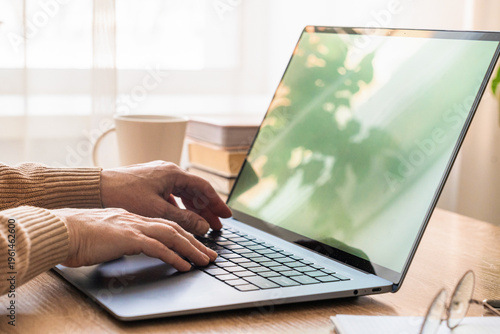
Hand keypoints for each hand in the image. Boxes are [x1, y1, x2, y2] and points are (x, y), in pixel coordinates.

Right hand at [52, 207, 217, 270]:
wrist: (62, 230)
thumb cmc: (79, 236)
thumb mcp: (107, 237)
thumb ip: (122, 239)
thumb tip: (129, 247)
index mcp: (133, 218)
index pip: (165, 225)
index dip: (184, 235)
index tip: (196, 246)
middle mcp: (138, 219)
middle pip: (175, 229)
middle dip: (195, 242)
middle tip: (210, 255)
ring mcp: (134, 226)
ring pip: (172, 236)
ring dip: (191, 249)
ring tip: (205, 261)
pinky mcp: (128, 237)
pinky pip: (158, 247)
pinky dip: (174, 256)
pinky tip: (184, 265)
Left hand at [100, 161, 231, 234]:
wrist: (96, 188)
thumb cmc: (124, 195)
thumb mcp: (158, 210)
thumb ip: (184, 219)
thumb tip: (204, 227)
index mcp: (173, 173)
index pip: (203, 188)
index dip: (216, 203)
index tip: (226, 215)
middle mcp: (168, 171)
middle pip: (195, 190)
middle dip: (207, 209)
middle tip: (217, 224)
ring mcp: (158, 175)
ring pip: (183, 193)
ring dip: (194, 208)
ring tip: (202, 223)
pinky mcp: (149, 182)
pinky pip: (172, 194)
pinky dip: (180, 206)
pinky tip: (181, 217)